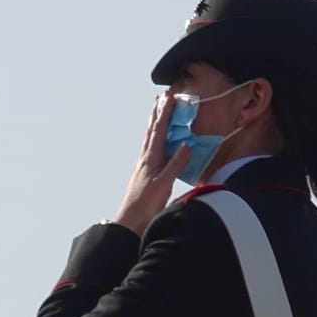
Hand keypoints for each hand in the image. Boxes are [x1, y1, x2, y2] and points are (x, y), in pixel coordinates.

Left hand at [113, 93, 190, 236]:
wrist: (130, 220)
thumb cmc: (146, 203)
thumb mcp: (163, 183)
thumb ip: (175, 164)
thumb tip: (186, 144)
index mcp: (151, 157)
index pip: (159, 129)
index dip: (165, 112)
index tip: (170, 96)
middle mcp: (146, 157)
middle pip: (152, 129)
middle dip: (158, 112)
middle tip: (162, 96)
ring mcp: (145, 164)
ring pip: (151, 137)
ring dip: (156, 122)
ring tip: (160, 111)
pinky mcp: (146, 172)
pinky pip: (153, 148)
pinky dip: (158, 138)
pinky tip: (159, 141)